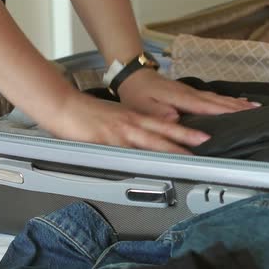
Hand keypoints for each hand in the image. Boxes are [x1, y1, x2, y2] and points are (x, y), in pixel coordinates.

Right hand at [43, 91, 210, 153]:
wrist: (63, 104)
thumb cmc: (85, 113)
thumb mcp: (114, 117)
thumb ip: (130, 127)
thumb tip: (144, 139)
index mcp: (133, 117)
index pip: (163, 124)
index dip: (183, 130)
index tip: (200, 136)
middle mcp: (130, 122)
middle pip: (162, 130)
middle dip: (185, 136)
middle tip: (205, 141)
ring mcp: (118, 131)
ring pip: (148, 139)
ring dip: (169, 147)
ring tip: (186, 154)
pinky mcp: (105, 140)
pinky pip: (125, 150)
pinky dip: (138, 157)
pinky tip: (149, 164)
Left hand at [118, 68, 258, 120]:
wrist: (134, 76)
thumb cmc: (138, 95)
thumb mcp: (146, 109)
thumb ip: (164, 117)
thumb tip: (180, 124)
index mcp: (183, 98)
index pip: (209, 106)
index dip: (227, 111)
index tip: (246, 114)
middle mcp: (191, 93)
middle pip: (219, 101)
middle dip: (239, 106)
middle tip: (259, 111)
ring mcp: (192, 91)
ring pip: (218, 98)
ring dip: (236, 103)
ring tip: (254, 106)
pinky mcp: (191, 92)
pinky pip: (213, 97)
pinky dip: (227, 100)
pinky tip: (236, 101)